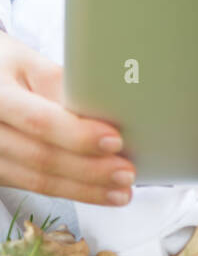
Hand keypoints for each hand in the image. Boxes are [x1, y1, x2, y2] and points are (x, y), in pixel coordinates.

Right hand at [0, 31, 135, 204]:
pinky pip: (34, 186)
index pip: (40, 121)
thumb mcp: (26, 62)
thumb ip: (59, 84)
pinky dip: (70, 190)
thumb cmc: (3, 67)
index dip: (78, 135)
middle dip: (90, 170)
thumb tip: (102, 108)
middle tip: (127, 173)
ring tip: (120, 192)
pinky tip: (96, 192)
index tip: (114, 140)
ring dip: (84, 189)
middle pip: (42, 158)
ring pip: (38, 181)